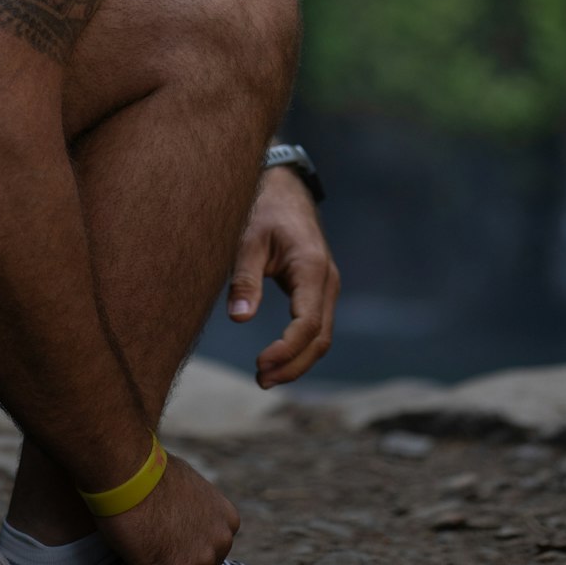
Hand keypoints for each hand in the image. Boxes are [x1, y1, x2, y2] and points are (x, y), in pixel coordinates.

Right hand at [105, 453, 239, 564]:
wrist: (128, 470)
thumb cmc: (146, 472)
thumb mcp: (186, 488)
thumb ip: (192, 514)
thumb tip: (177, 528)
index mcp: (226, 520)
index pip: (206, 556)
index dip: (180, 558)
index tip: (161, 555)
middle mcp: (221, 542)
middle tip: (142, 564)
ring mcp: (201, 560)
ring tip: (128, 562)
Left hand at [226, 166, 339, 386]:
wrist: (282, 184)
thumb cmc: (262, 207)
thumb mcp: (247, 239)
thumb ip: (244, 278)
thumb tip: (239, 319)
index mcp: (311, 267)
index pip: (308, 324)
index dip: (286, 351)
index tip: (260, 365)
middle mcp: (326, 279)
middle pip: (320, 338)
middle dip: (292, 365)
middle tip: (260, 380)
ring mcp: (325, 284)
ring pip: (321, 335)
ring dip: (297, 360)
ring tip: (264, 376)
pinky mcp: (317, 286)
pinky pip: (316, 325)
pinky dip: (300, 346)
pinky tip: (276, 357)